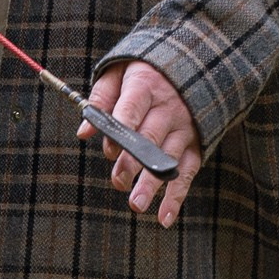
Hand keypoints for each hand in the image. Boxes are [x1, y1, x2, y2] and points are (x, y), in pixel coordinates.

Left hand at [81, 61, 201, 225]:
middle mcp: (168, 108)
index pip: (131, 109)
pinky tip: (164, 217)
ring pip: (167, 159)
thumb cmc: (145, 70)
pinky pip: (187, 173)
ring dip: (153, 184)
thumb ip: (101, 98)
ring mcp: (184, 128)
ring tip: (136, 204)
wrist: (195, 61)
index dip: (121, 129)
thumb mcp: (119, 71)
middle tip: (118, 182)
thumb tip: (84, 132)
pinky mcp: (195, 144)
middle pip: (149, 138)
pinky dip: (177, 197)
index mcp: (146, 86)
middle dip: (133, 162)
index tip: (110, 149)